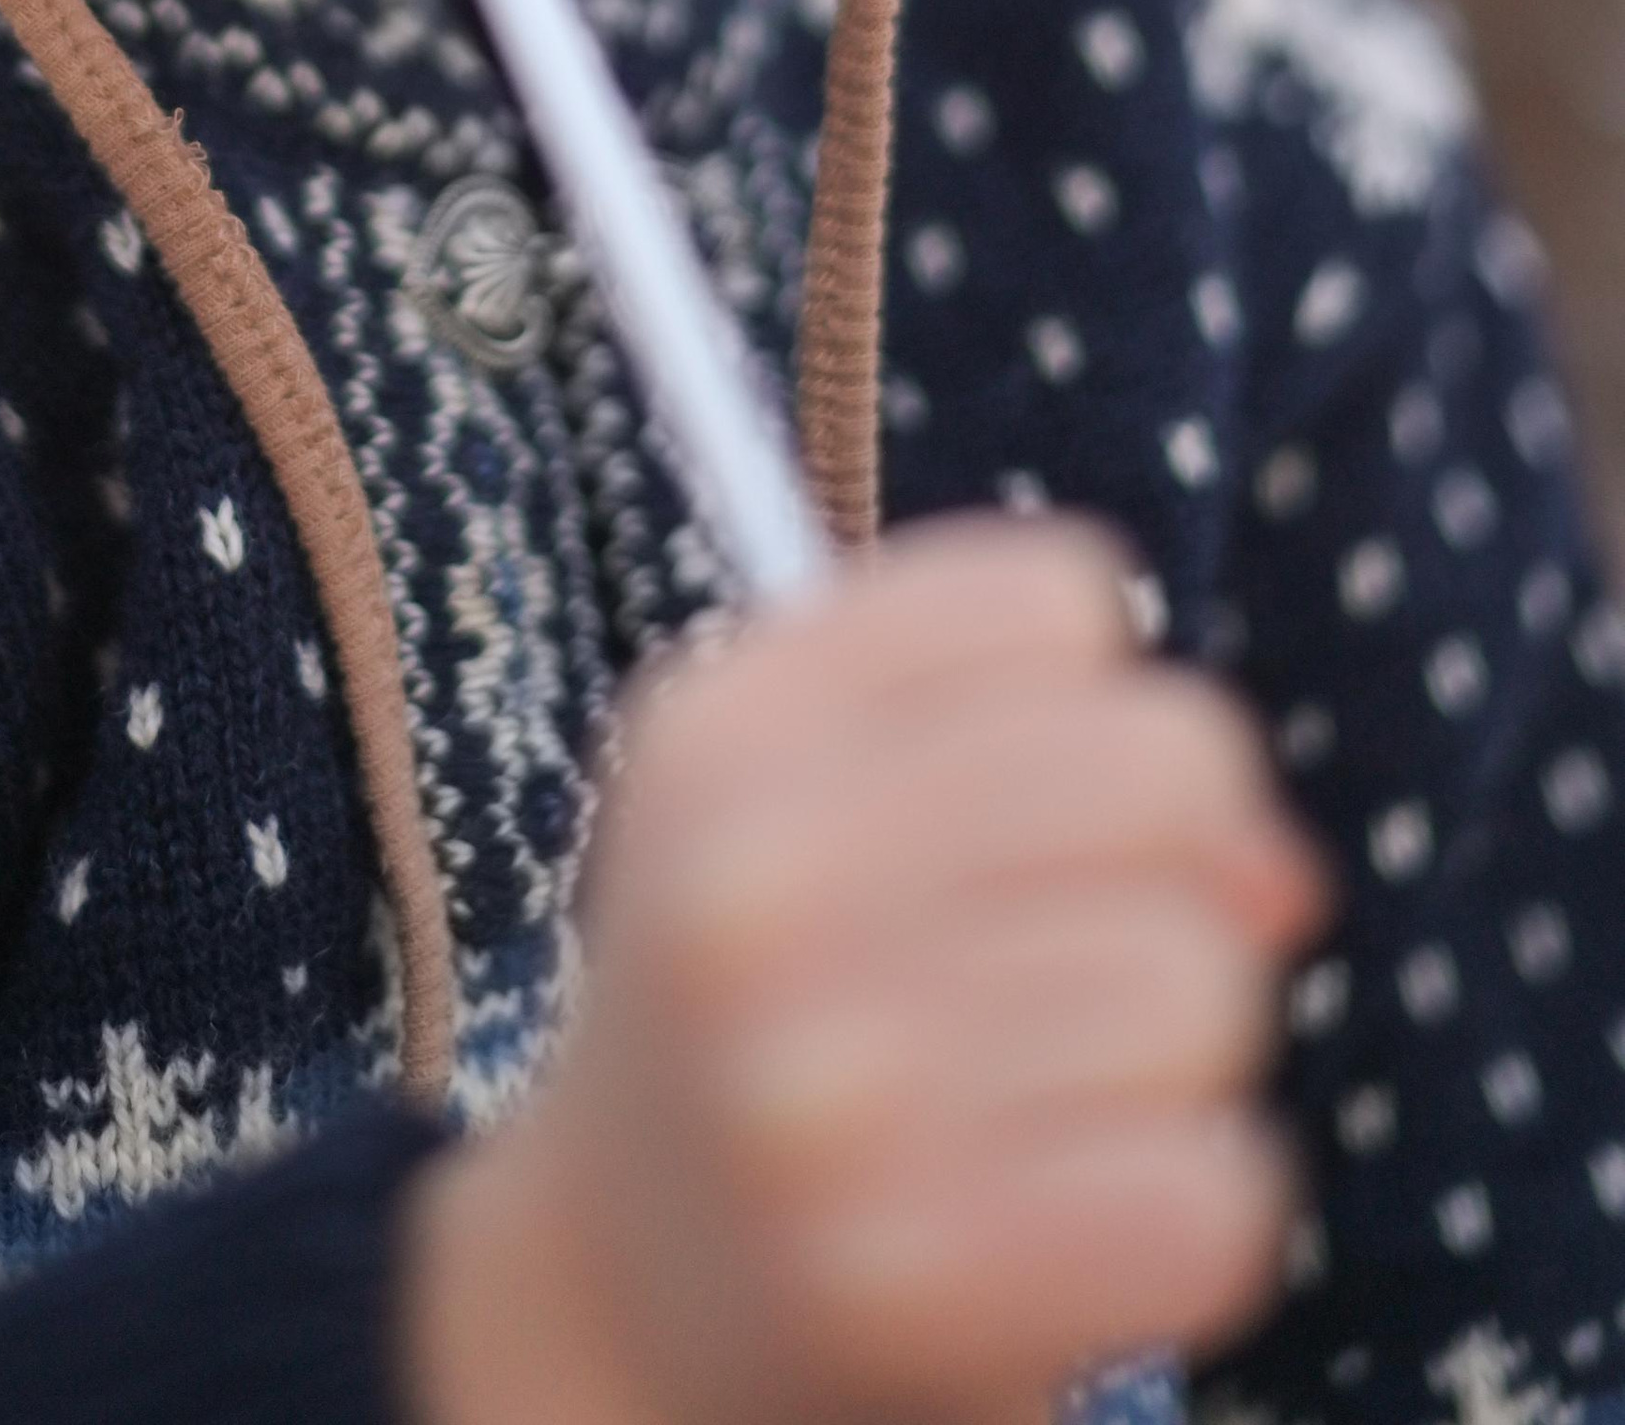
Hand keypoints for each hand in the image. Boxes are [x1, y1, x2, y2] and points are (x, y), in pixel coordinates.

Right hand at [401, 514, 1328, 1424]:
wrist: (620, 1297)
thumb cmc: (778, 1007)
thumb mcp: (816, 807)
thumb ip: (1050, 751)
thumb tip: (1278, 875)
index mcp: (723, 730)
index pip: (1053, 602)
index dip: (1091, 704)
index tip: (1022, 800)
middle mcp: (754, 890)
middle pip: (1168, 766)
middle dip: (1172, 871)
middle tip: (1071, 964)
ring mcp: (827, 1097)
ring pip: (1203, 985)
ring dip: (1175, 1062)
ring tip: (1043, 1103)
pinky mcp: (913, 1292)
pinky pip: (1215, 1197)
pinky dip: (1187, 1217)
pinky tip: (1065, 1226)